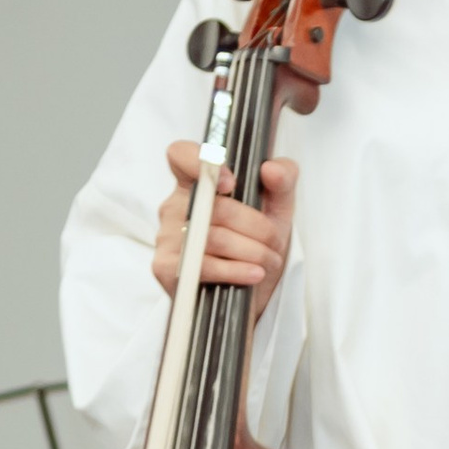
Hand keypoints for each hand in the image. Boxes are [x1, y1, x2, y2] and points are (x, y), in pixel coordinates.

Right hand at [156, 144, 294, 308]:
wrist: (253, 292)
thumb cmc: (258, 244)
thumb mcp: (278, 210)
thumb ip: (283, 181)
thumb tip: (270, 169)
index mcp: (197, 184)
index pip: (180, 155)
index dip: (199, 161)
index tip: (230, 181)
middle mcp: (176, 206)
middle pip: (214, 206)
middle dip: (256, 226)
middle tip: (274, 242)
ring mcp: (167, 236)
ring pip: (213, 236)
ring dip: (252, 251)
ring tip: (267, 261)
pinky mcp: (165, 267)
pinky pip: (202, 264)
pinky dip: (235, 270)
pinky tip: (253, 274)